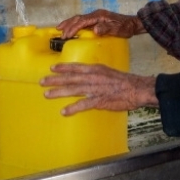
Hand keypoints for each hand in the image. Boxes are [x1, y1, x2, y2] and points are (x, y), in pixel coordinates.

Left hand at [40, 63, 157, 115]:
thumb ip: (97, 75)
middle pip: (70, 78)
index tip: (52, 68)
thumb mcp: (109, 72)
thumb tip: (88, 77)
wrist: (137, 89)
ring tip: (47, 94)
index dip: (63, 68)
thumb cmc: (125, 82)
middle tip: (42, 82)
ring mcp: (95, 89)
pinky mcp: (99, 100)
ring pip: (73, 90)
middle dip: (55, 80)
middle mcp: (93, 77)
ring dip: (59, 92)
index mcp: (96, 69)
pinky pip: (83, 105)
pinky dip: (73, 108)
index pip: (76, 67)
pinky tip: (64, 112)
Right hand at [56, 9, 145, 38]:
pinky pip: (82, 21)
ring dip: (69, 23)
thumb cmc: (125, 27)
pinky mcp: (96, 19)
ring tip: (60, 28)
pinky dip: (74, 23)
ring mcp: (95, 16)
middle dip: (68, 25)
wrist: (133, 24)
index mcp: (98, 16)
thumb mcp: (117, 29)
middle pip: (78, 18)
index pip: (82, 21)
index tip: (66, 35)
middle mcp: (95, 14)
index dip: (73, 28)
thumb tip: (95, 29)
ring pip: (79, 18)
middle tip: (60, 33)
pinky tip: (72, 28)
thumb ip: (106, 29)